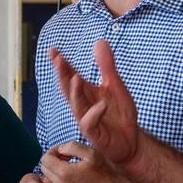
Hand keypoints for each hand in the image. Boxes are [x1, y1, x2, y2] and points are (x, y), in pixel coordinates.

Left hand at [40, 141, 130, 182]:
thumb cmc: (108, 174)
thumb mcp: (92, 153)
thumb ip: (71, 147)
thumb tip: (60, 149)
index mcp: (65, 174)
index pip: (45, 159)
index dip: (53, 151)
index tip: (64, 151)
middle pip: (45, 170)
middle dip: (53, 161)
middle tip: (68, 158)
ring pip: (51, 180)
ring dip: (58, 172)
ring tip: (74, 168)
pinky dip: (64, 182)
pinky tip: (78, 179)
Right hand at [50, 41, 139, 166]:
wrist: (131, 141)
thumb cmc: (119, 114)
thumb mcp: (115, 85)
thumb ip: (106, 65)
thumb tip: (99, 41)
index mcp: (85, 92)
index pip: (70, 75)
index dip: (61, 64)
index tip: (52, 50)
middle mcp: (82, 105)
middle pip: (68, 88)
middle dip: (62, 74)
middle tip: (57, 59)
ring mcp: (86, 119)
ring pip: (76, 105)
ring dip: (75, 92)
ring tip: (76, 78)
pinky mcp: (95, 133)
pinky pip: (91, 123)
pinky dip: (95, 114)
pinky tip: (102, 105)